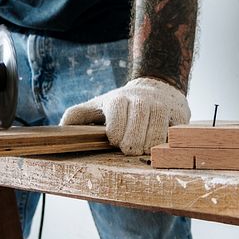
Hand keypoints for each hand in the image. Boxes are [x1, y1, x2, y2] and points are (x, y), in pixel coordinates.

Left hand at [60, 77, 190, 154]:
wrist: (158, 88)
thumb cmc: (122, 105)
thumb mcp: (99, 106)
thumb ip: (77, 116)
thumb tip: (60, 129)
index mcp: (119, 99)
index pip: (117, 112)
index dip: (116, 131)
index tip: (114, 141)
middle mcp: (141, 100)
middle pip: (137, 128)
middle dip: (131, 144)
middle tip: (129, 149)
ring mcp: (161, 106)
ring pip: (156, 133)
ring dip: (148, 146)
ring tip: (142, 149)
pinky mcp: (178, 114)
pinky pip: (173, 134)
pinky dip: (166, 144)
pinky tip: (159, 145)